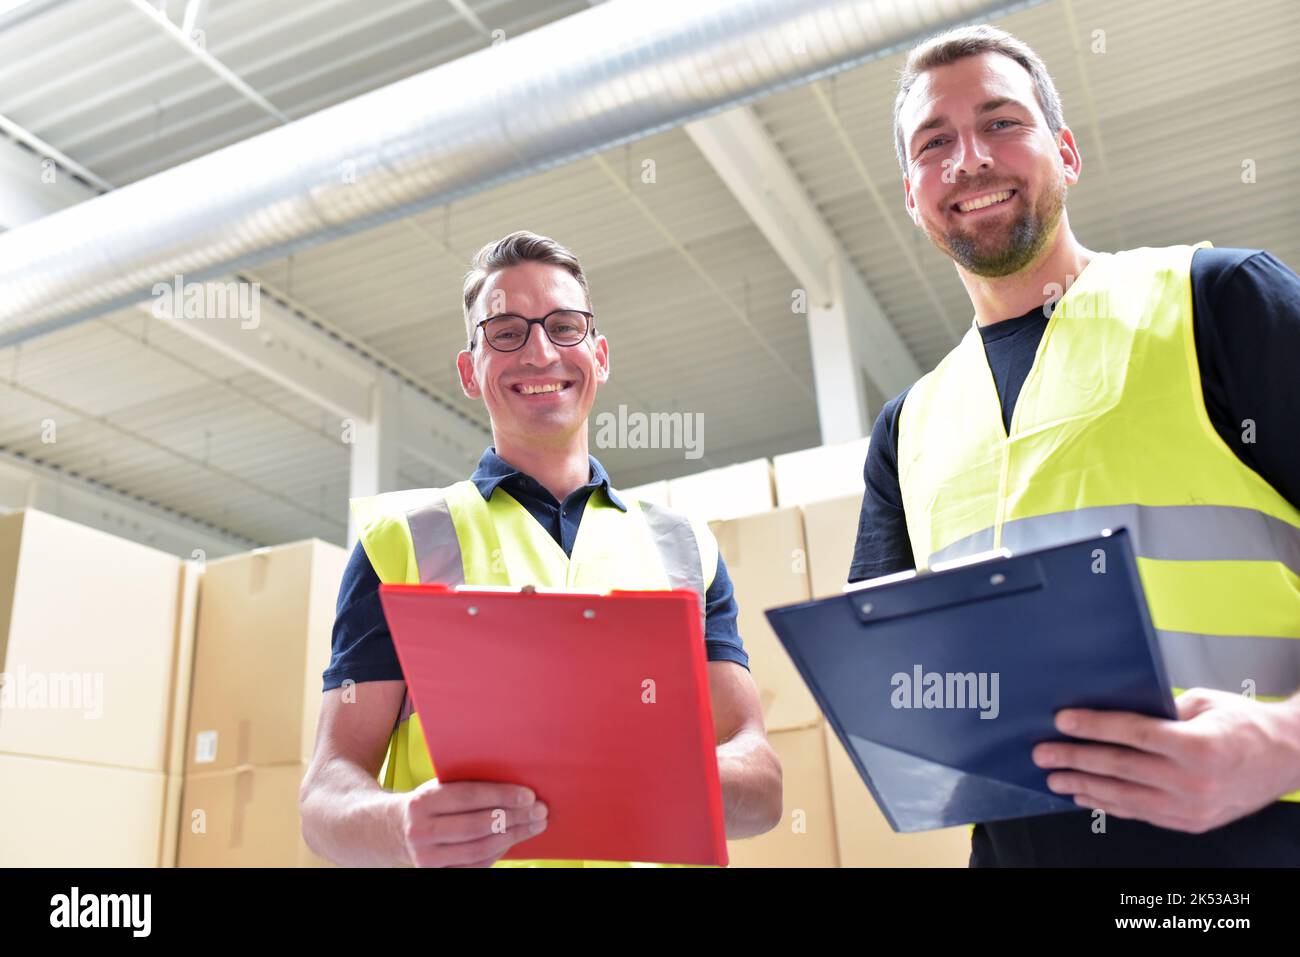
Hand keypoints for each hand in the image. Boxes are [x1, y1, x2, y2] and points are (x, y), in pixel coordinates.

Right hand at [397, 780, 547, 866]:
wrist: (396, 830)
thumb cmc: (430, 802)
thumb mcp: (439, 786)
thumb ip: (468, 784)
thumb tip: (515, 786)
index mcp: (422, 801)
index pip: (469, 796)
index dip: (502, 796)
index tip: (529, 795)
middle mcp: (421, 831)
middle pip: (478, 825)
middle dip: (514, 817)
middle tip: (540, 810)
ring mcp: (427, 858)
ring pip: (480, 848)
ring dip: (513, 836)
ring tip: (535, 825)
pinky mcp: (437, 874)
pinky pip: (476, 865)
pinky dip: (499, 851)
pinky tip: (515, 838)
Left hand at [1032, 687, 1299, 832]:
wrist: (1290, 758)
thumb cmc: (1246, 725)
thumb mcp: (1204, 702)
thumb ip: (1159, 709)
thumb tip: (1113, 708)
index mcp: (1198, 746)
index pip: (1132, 734)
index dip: (1093, 726)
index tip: (1062, 721)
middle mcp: (1194, 781)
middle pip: (1120, 768)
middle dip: (1075, 759)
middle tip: (1043, 753)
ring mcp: (1192, 808)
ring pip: (1125, 797)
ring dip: (1084, 787)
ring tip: (1055, 777)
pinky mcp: (1191, 823)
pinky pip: (1141, 814)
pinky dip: (1110, 805)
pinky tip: (1087, 796)